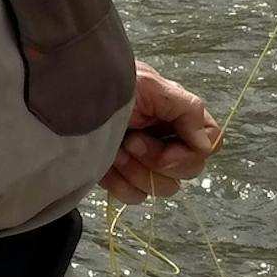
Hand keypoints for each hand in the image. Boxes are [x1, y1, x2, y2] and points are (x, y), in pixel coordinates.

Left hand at [101, 63, 223, 205]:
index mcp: (179, 115)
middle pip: (187, 171)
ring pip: (161, 188)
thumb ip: (187, 110)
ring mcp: (145, 160)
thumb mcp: (151, 85)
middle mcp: (167, 139)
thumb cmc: (108, 81)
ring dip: (136, 171)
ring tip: (115, 149)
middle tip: (131, 142)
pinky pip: (135, 195)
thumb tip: (206, 145)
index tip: (165, 153)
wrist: (66, 94)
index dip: (190, 155)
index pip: (209, 143)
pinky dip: (120, 183)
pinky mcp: (122, 176)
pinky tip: (106, 165)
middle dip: (156, 162)